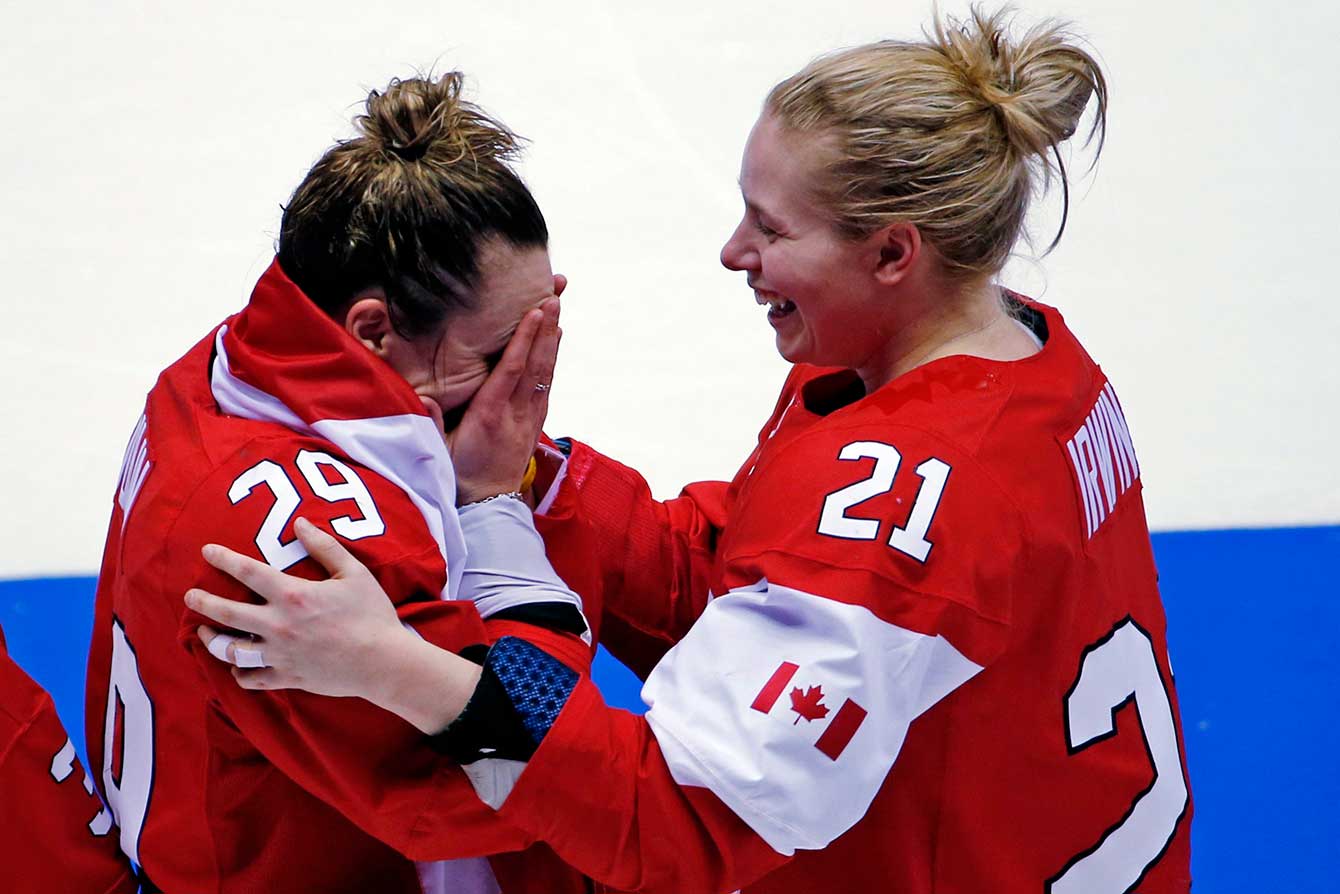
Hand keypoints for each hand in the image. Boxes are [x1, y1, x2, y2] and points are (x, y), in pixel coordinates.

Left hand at [186, 518, 412, 699]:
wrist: (383, 663)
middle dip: (202, 602)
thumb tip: (300, 523)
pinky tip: (235, 666)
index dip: (223, 559)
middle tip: (190, 596)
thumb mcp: (354, 573)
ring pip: (231, 650)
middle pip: (226, 613)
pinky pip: (252, 678)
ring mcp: (280, 654)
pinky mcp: (287, 676)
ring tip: (204, 632)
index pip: (247, 572)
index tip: (207, 551)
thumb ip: (324, 547)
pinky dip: (239, 673)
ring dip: (212, 640)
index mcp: (293, 595)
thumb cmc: (372, 615)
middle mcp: (278, 625)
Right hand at [448, 297, 559, 503]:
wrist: (489, 506)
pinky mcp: (535, 422)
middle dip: (545, 327)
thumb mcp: (440, 452)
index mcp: (491, 415)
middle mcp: (516, 413)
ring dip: (552, 338)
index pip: (512, 370)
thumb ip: (433, 423)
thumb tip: (422, 397)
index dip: (525, 339)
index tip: (535, 312)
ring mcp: (529, 417)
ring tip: (558, 306)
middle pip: (536, 363)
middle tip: (554, 295)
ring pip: (545, 371)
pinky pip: (546, 383)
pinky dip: (550, 358)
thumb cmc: (460, 475)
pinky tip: (554, 340)